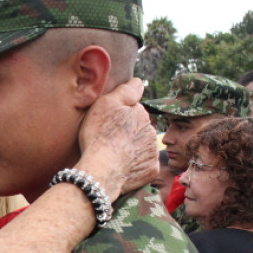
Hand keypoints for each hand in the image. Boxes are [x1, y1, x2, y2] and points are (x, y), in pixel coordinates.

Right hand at [75, 78, 157, 198]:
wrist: (101, 170)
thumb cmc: (99, 136)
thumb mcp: (106, 104)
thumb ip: (125, 91)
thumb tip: (139, 82)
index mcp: (141, 114)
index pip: (134, 111)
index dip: (120, 117)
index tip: (108, 125)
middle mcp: (152, 131)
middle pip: (140, 130)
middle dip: (128, 133)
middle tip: (109, 141)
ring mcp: (153, 152)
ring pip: (143, 147)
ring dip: (132, 150)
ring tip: (114, 156)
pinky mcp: (151, 170)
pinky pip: (144, 166)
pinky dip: (135, 167)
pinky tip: (121, 168)